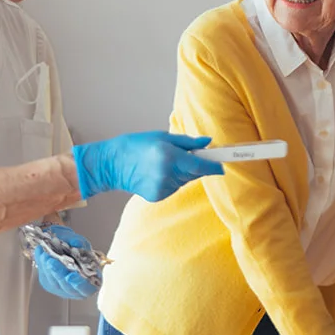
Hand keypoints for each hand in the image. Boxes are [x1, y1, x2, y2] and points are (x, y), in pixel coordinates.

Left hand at [33, 223, 92, 299]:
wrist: (61, 245)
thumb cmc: (75, 246)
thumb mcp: (81, 241)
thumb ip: (80, 242)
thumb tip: (76, 243)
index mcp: (91, 280)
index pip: (88, 289)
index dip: (80, 285)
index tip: (71, 277)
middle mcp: (77, 288)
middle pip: (68, 288)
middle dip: (59, 274)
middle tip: (52, 262)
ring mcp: (62, 288)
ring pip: (54, 283)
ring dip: (48, 269)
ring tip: (45, 255)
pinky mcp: (49, 284)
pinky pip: (45, 278)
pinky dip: (43, 266)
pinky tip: (42, 255)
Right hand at [72, 132, 221, 201]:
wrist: (112, 164)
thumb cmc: (136, 145)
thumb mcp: (163, 137)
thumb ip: (188, 142)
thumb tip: (208, 143)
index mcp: (170, 158)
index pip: (200, 165)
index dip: (214, 166)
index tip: (223, 166)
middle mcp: (168, 175)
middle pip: (195, 173)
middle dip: (197, 165)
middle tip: (186, 154)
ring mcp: (162, 188)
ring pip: (185, 181)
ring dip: (183, 172)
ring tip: (164, 162)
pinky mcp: (158, 196)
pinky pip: (174, 187)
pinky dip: (172, 180)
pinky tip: (158, 172)